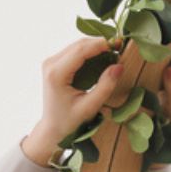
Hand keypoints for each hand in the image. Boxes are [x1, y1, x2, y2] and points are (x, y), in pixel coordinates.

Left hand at [20, 38, 124, 165]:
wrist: (52, 128)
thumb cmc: (69, 121)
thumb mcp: (90, 107)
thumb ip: (105, 86)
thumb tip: (119, 66)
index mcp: (56, 74)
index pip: (81, 50)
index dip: (101, 44)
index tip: (119, 44)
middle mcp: (51, 64)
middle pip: (79, 44)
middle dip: (100, 43)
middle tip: (120, 47)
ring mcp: (51, 62)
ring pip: (77, 45)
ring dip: (95, 46)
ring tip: (114, 52)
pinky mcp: (55, 64)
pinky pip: (74, 51)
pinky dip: (90, 52)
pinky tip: (102, 57)